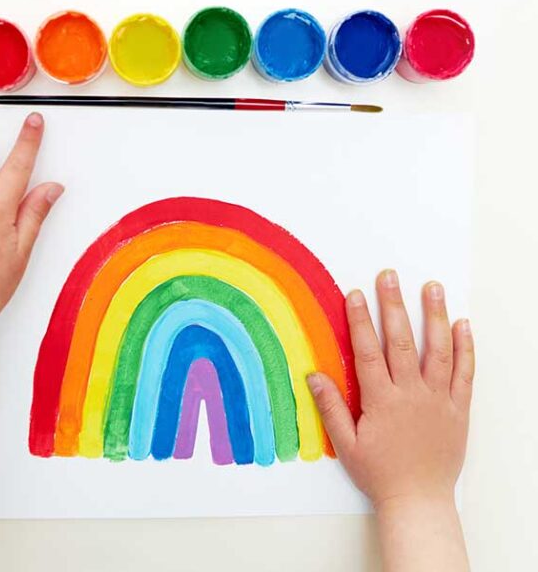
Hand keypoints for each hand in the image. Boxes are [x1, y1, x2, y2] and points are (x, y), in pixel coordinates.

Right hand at [308, 269, 473, 509]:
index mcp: (382, 402)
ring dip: (434, 316)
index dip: (360, 320)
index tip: (355, 293)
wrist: (419, 502)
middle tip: (389, 276)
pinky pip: (465, 374)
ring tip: (432, 288)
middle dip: (393, 306)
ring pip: (438, 351)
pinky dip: (465, 348)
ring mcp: (438, 400)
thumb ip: (331, 407)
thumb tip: (314, 375)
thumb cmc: (380, 475)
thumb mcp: (347, 445)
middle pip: (401, 342)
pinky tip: (462, 324)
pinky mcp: (458, 409)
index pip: (368, 352)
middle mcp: (411, 395)